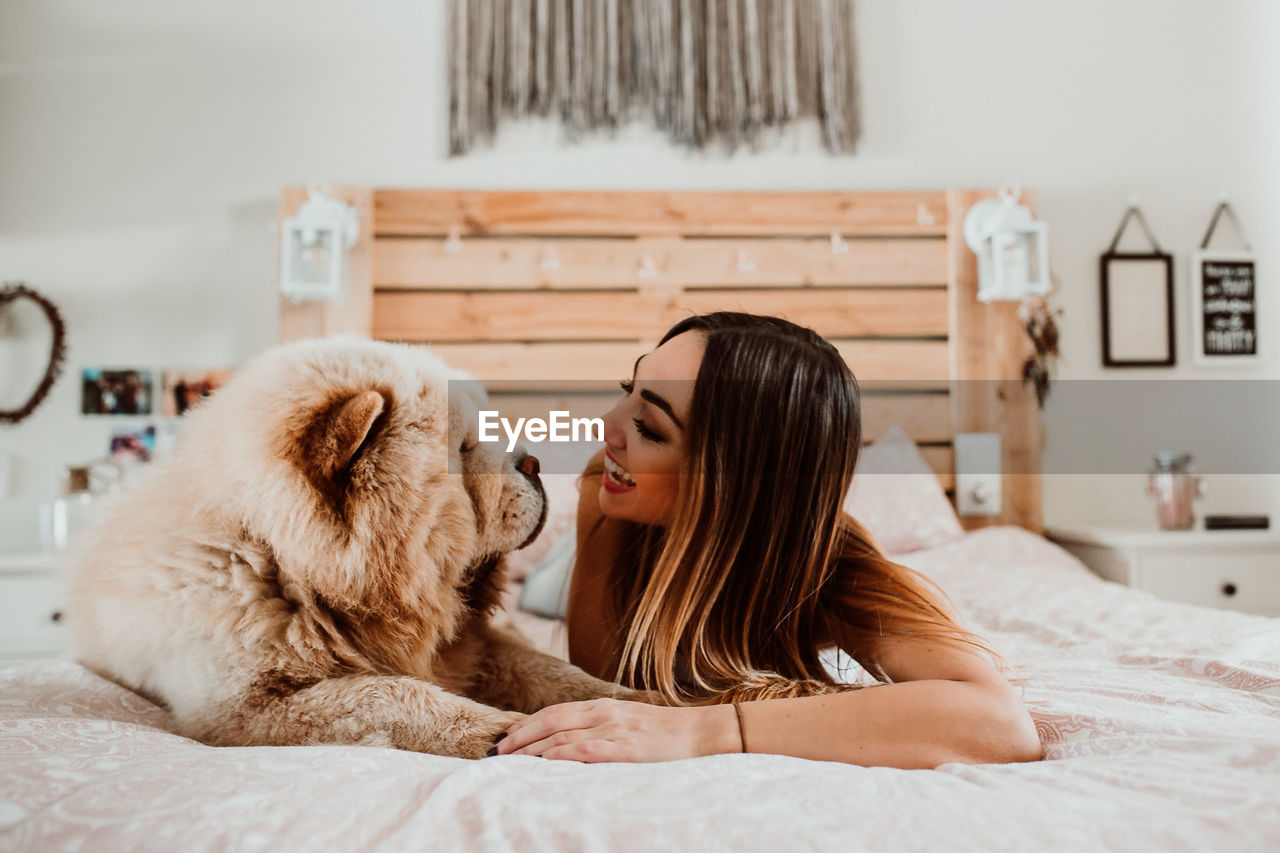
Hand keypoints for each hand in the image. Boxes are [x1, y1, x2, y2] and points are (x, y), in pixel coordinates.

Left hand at [489, 697, 740, 762]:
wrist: (703, 733)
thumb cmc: (665, 734)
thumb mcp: (628, 723)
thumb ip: (601, 727)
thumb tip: (570, 741)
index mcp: (604, 707)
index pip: (555, 712)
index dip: (527, 724)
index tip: (506, 736)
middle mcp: (604, 714)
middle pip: (551, 721)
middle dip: (521, 736)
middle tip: (497, 751)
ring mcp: (615, 730)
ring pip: (562, 735)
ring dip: (533, 748)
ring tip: (510, 761)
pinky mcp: (627, 749)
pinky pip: (587, 749)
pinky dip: (562, 754)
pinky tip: (545, 762)